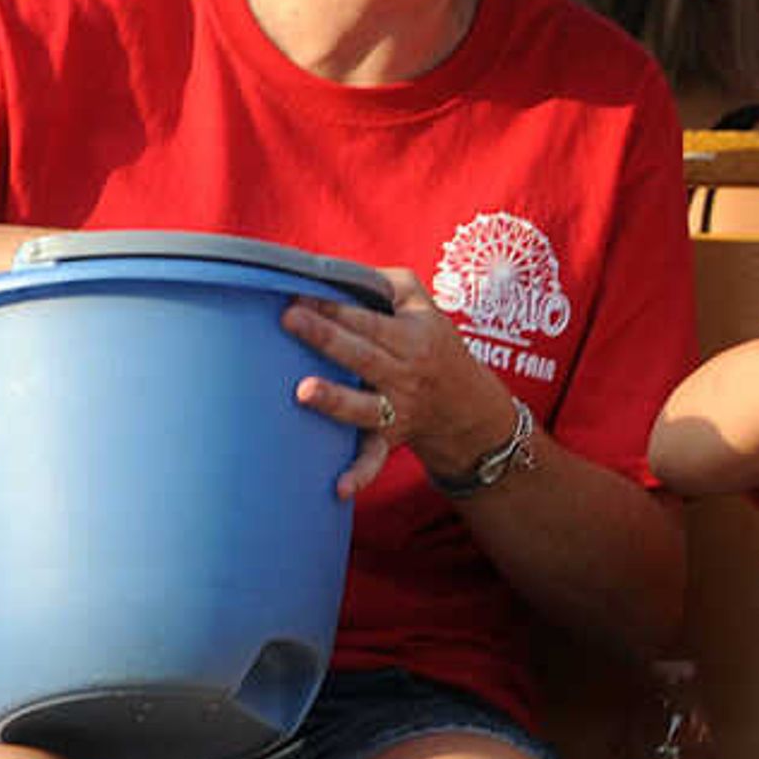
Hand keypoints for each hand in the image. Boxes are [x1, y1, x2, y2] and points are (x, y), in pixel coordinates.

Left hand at [284, 270, 516, 501]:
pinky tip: (339, 488)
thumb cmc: (435, 345)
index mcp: (412, 338)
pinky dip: (359, 475)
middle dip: (325, 336)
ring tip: (304, 391)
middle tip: (290, 318)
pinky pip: (374, 458)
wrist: (468, 406)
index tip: (297, 293)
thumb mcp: (422, 303)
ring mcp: (397, 409)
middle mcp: (405, 375)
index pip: (367, 319)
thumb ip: (385, 282)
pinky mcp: (389, 438)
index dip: (333, 304)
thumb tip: (334, 271)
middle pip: (361, 354)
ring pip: (364, 406)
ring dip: (335, 400)